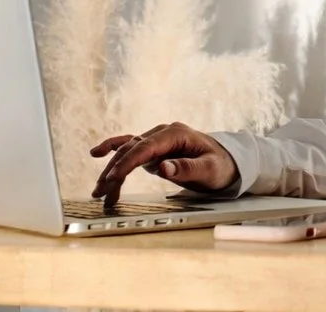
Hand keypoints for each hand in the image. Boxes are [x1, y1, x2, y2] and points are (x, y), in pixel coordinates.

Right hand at [90, 122, 237, 208]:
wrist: (227, 161)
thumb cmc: (221, 165)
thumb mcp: (209, 169)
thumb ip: (187, 168)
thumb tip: (163, 167)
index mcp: (177, 134)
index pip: (147, 147)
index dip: (129, 161)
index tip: (114, 177)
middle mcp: (164, 133)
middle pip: (132, 149)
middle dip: (114, 170)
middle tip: (100, 191)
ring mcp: (158, 140)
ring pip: (128, 152)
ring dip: (112, 170)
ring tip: (99, 192)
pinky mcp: (154, 150)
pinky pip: (131, 149)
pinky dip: (114, 151)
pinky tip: (97, 153)